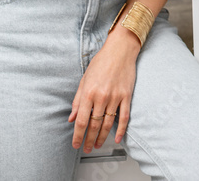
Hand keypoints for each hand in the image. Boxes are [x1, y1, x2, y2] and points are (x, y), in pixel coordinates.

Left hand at [68, 32, 139, 151]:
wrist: (120, 51)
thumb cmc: (101, 63)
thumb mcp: (84, 80)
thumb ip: (78, 101)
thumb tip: (72, 118)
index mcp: (88, 93)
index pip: (82, 121)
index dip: (78, 135)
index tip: (76, 144)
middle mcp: (101, 97)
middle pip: (94, 125)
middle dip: (89, 140)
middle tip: (87, 148)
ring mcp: (115, 97)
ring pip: (108, 123)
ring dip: (102, 137)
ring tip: (98, 145)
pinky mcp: (126, 96)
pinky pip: (124, 117)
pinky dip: (121, 129)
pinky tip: (118, 138)